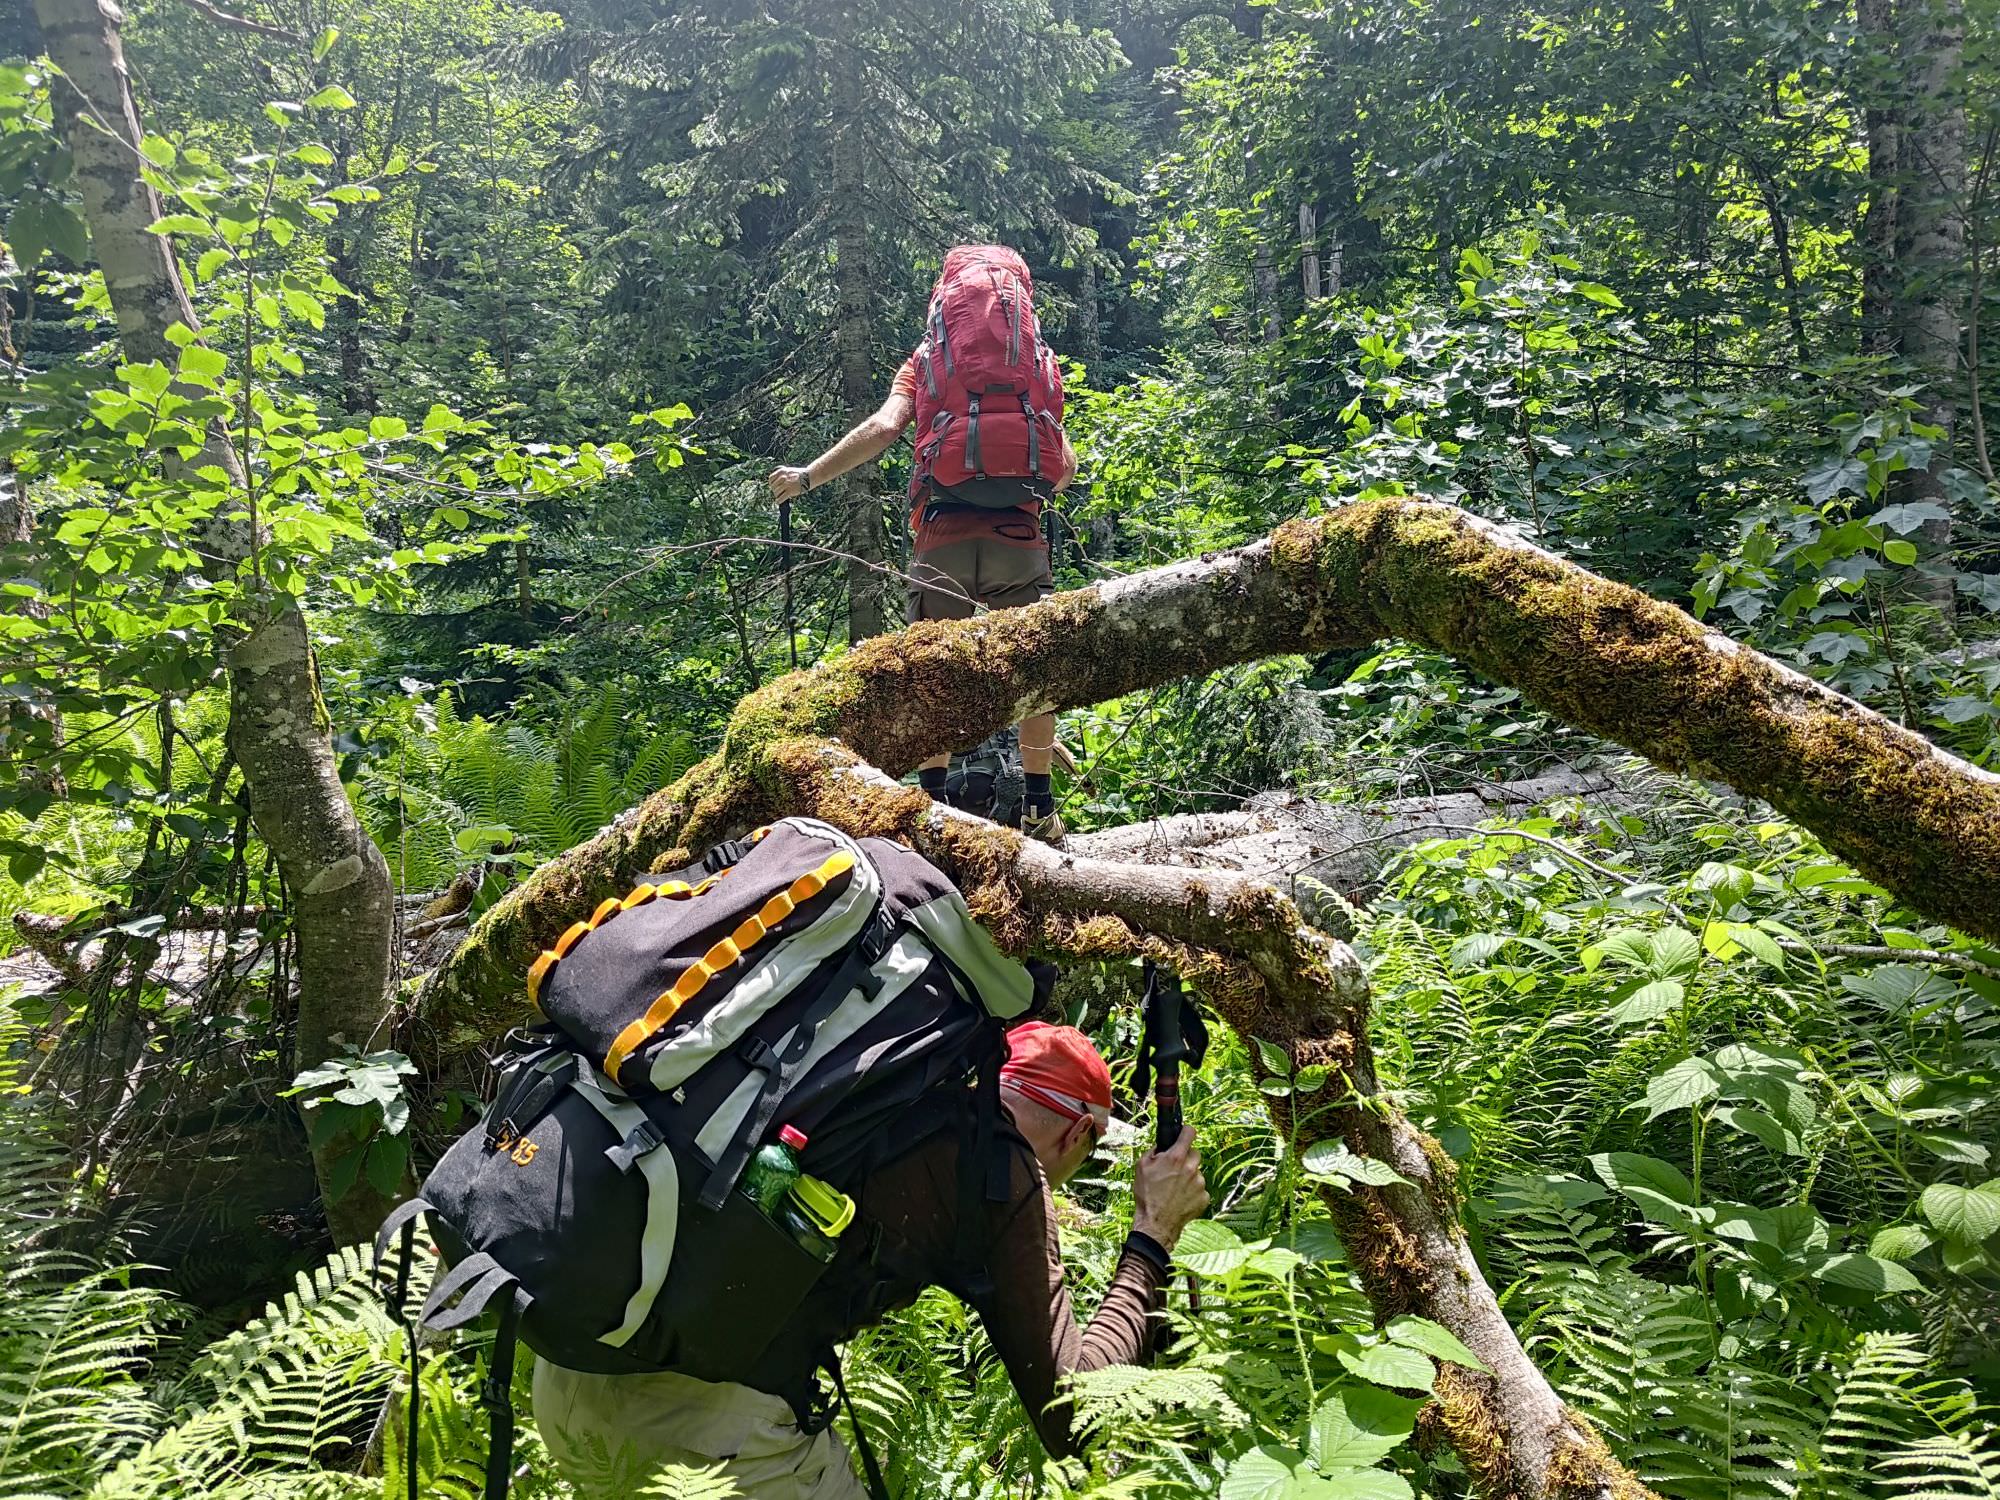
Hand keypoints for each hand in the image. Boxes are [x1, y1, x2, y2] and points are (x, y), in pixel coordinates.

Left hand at [767, 466, 809, 502]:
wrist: (810, 476)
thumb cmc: (800, 474)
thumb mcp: (789, 471)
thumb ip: (782, 475)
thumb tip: (775, 484)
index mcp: (781, 471)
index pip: (771, 479)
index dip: (771, 483)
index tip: (773, 486)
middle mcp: (783, 477)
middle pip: (773, 486)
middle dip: (775, 490)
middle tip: (778, 492)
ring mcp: (786, 484)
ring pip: (776, 492)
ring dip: (777, 495)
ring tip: (780, 496)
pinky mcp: (790, 491)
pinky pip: (781, 498)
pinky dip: (778, 501)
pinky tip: (778, 501)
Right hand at [1132, 1126, 1208, 1251]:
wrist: (1156, 1224)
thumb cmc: (1147, 1196)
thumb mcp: (1142, 1167)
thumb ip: (1154, 1151)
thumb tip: (1162, 1145)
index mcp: (1176, 1157)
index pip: (1190, 1133)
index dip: (1186, 1131)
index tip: (1184, 1133)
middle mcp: (1191, 1168)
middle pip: (1195, 1153)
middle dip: (1186, 1158)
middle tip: (1174, 1169)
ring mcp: (1200, 1183)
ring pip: (1197, 1172)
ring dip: (1189, 1176)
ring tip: (1174, 1189)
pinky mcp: (1204, 1197)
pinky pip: (1200, 1189)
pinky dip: (1192, 1191)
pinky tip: (1181, 1198)